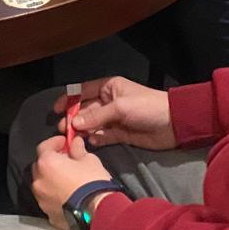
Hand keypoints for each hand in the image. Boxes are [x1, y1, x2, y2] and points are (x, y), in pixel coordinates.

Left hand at [32, 134, 111, 229]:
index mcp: (46, 164)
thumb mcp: (88, 160)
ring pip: (43, 185)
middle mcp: (38, 182)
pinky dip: (55, 196)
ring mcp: (41, 200)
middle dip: (52, 162)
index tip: (65, 141)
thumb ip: (77, 149)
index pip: (44, 147)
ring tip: (67, 180)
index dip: (55, 142)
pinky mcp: (48, 215)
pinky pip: (49, 200)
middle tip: (66, 160)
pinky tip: (68, 196)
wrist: (98, 213)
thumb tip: (75, 142)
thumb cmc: (92, 181)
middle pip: (41, 166)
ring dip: (51, 180)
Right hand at [55, 77, 175, 150]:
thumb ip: (96, 116)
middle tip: (63, 129)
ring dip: (83, 130)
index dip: (69, 99)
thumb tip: (74, 123)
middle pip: (85, 110)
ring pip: (93, 124)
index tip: (55, 110)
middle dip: (74, 118)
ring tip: (73, 138)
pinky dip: (96, 139)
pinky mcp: (120, 134)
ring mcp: (114, 119)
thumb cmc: (146, 107)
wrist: (173, 123)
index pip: (83, 91)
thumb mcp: (120, 107)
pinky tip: (91, 142)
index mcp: (109, 87)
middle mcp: (109, 102)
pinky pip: (103, 136)